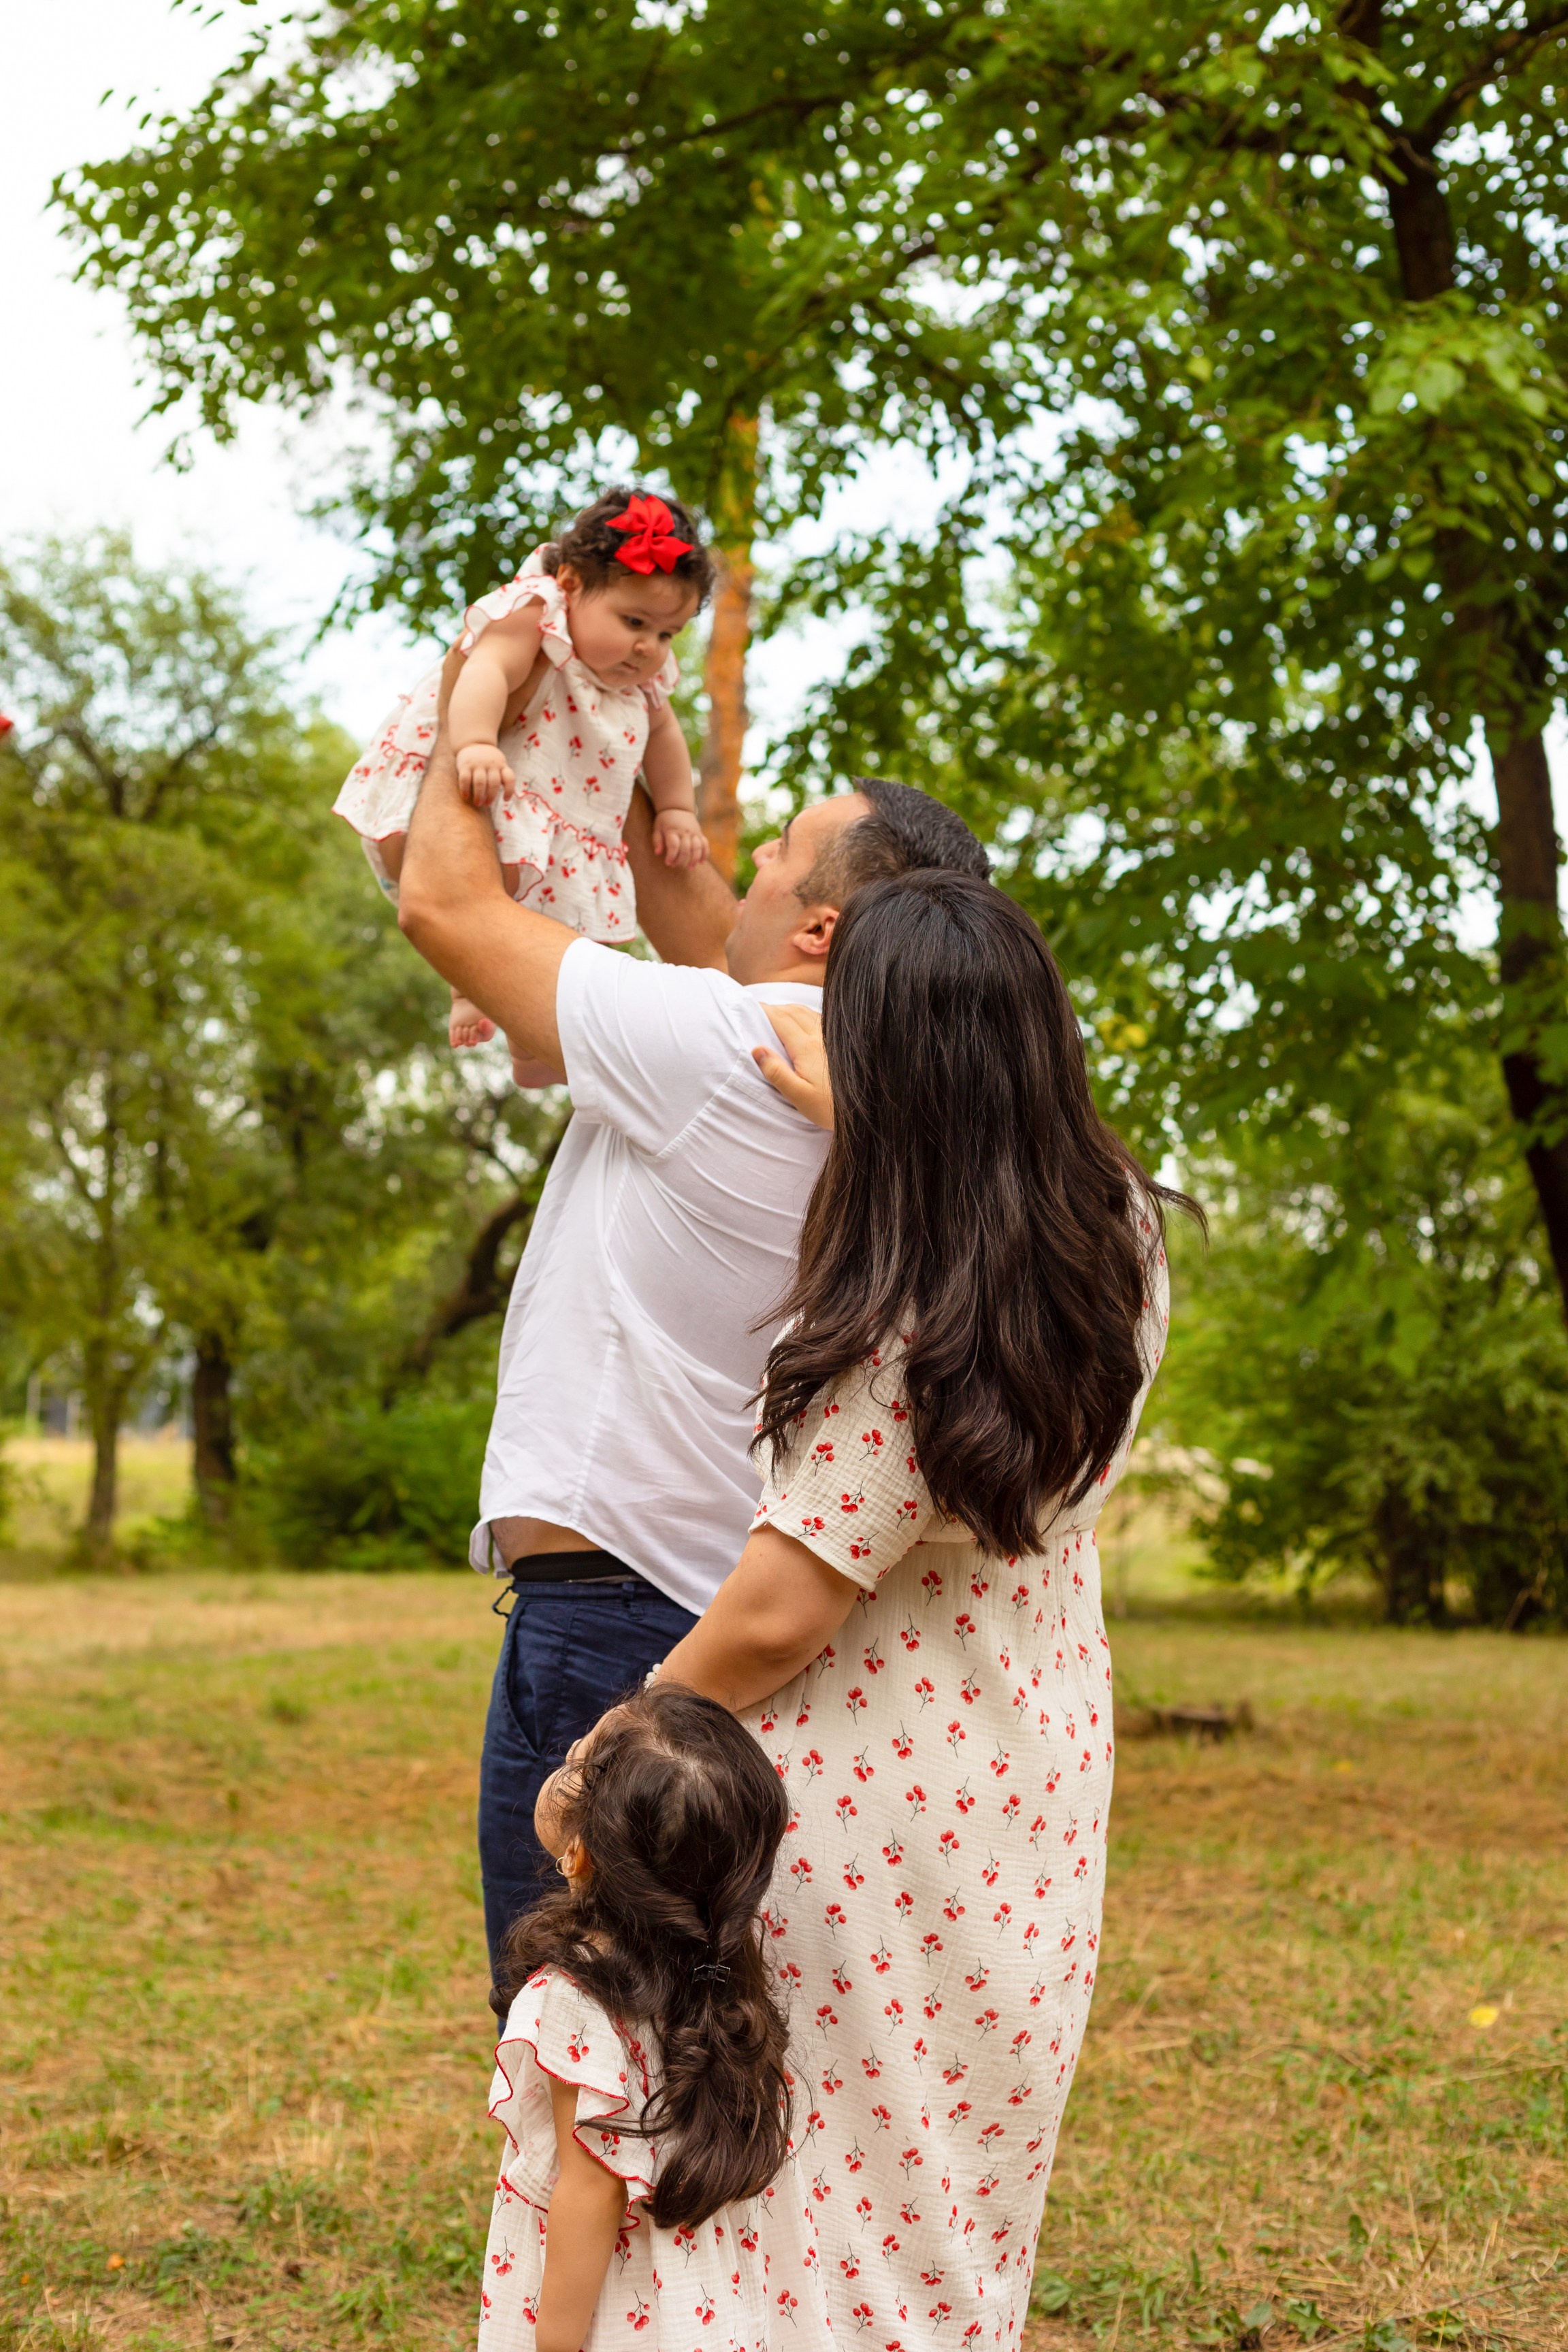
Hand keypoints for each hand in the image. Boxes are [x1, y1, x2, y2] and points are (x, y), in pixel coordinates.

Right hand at [456, 739, 514, 805]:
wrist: (474, 743)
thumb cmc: (489, 761)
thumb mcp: (500, 765)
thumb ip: (503, 777)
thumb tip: (506, 798)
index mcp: (502, 765)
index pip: (509, 778)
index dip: (509, 790)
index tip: (505, 800)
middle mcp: (491, 765)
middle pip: (493, 783)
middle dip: (491, 796)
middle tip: (487, 804)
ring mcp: (478, 764)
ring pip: (480, 782)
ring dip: (479, 795)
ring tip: (477, 803)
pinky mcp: (465, 765)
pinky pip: (465, 779)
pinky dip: (465, 789)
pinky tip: (465, 796)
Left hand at [650, 806, 709, 868]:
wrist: (677, 808)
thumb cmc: (665, 821)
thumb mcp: (657, 828)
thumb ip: (657, 841)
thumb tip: (658, 853)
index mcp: (673, 831)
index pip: (674, 846)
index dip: (671, 856)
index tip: (667, 862)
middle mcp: (685, 832)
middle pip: (686, 849)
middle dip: (680, 860)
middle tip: (674, 865)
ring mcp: (694, 833)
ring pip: (697, 848)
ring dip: (694, 859)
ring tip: (690, 867)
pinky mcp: (700, 833)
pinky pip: (705, 844)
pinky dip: (705, 854)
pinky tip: (701, 862)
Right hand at [752, 1005, 832, 1129]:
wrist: (868, 1110)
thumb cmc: (830, 1108)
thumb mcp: (799, 1096)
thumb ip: (777, 1073)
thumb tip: (757, 1049)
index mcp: (806, 1047)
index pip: (780, 1019)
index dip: (763, 1011)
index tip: (749, 1007)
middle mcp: (820, 1037)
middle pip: (792, 1011)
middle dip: (773, 1008)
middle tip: (758, 1011)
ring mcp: (831, 1038)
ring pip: (806, 1012)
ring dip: (788, 1009)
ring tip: (775, 1015)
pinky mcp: (840, 1042)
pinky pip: (819, 1019)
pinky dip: (803, 1014)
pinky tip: (801, 1022)